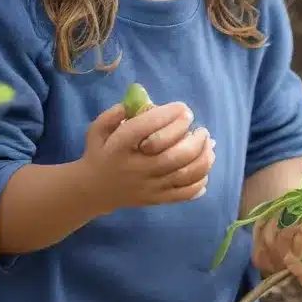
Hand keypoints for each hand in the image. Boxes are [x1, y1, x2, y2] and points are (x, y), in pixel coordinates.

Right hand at [79, 101, 215, 213]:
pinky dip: (199, 182)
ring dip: (202, 159)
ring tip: (209, 145)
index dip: (169, 115)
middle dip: (194, 140)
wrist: (92, 191)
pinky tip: (205, 169)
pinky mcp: (155, 199)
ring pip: (183, 176)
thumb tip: (139, 102)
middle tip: (201, 129)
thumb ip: (114, 114)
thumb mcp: (97, 129)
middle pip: (173, 156)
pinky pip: (183, 194)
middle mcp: (136, 168)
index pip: (147, 129)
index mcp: (120, 146)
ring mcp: (148, 186)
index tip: (183, 108)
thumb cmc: (99, 153)